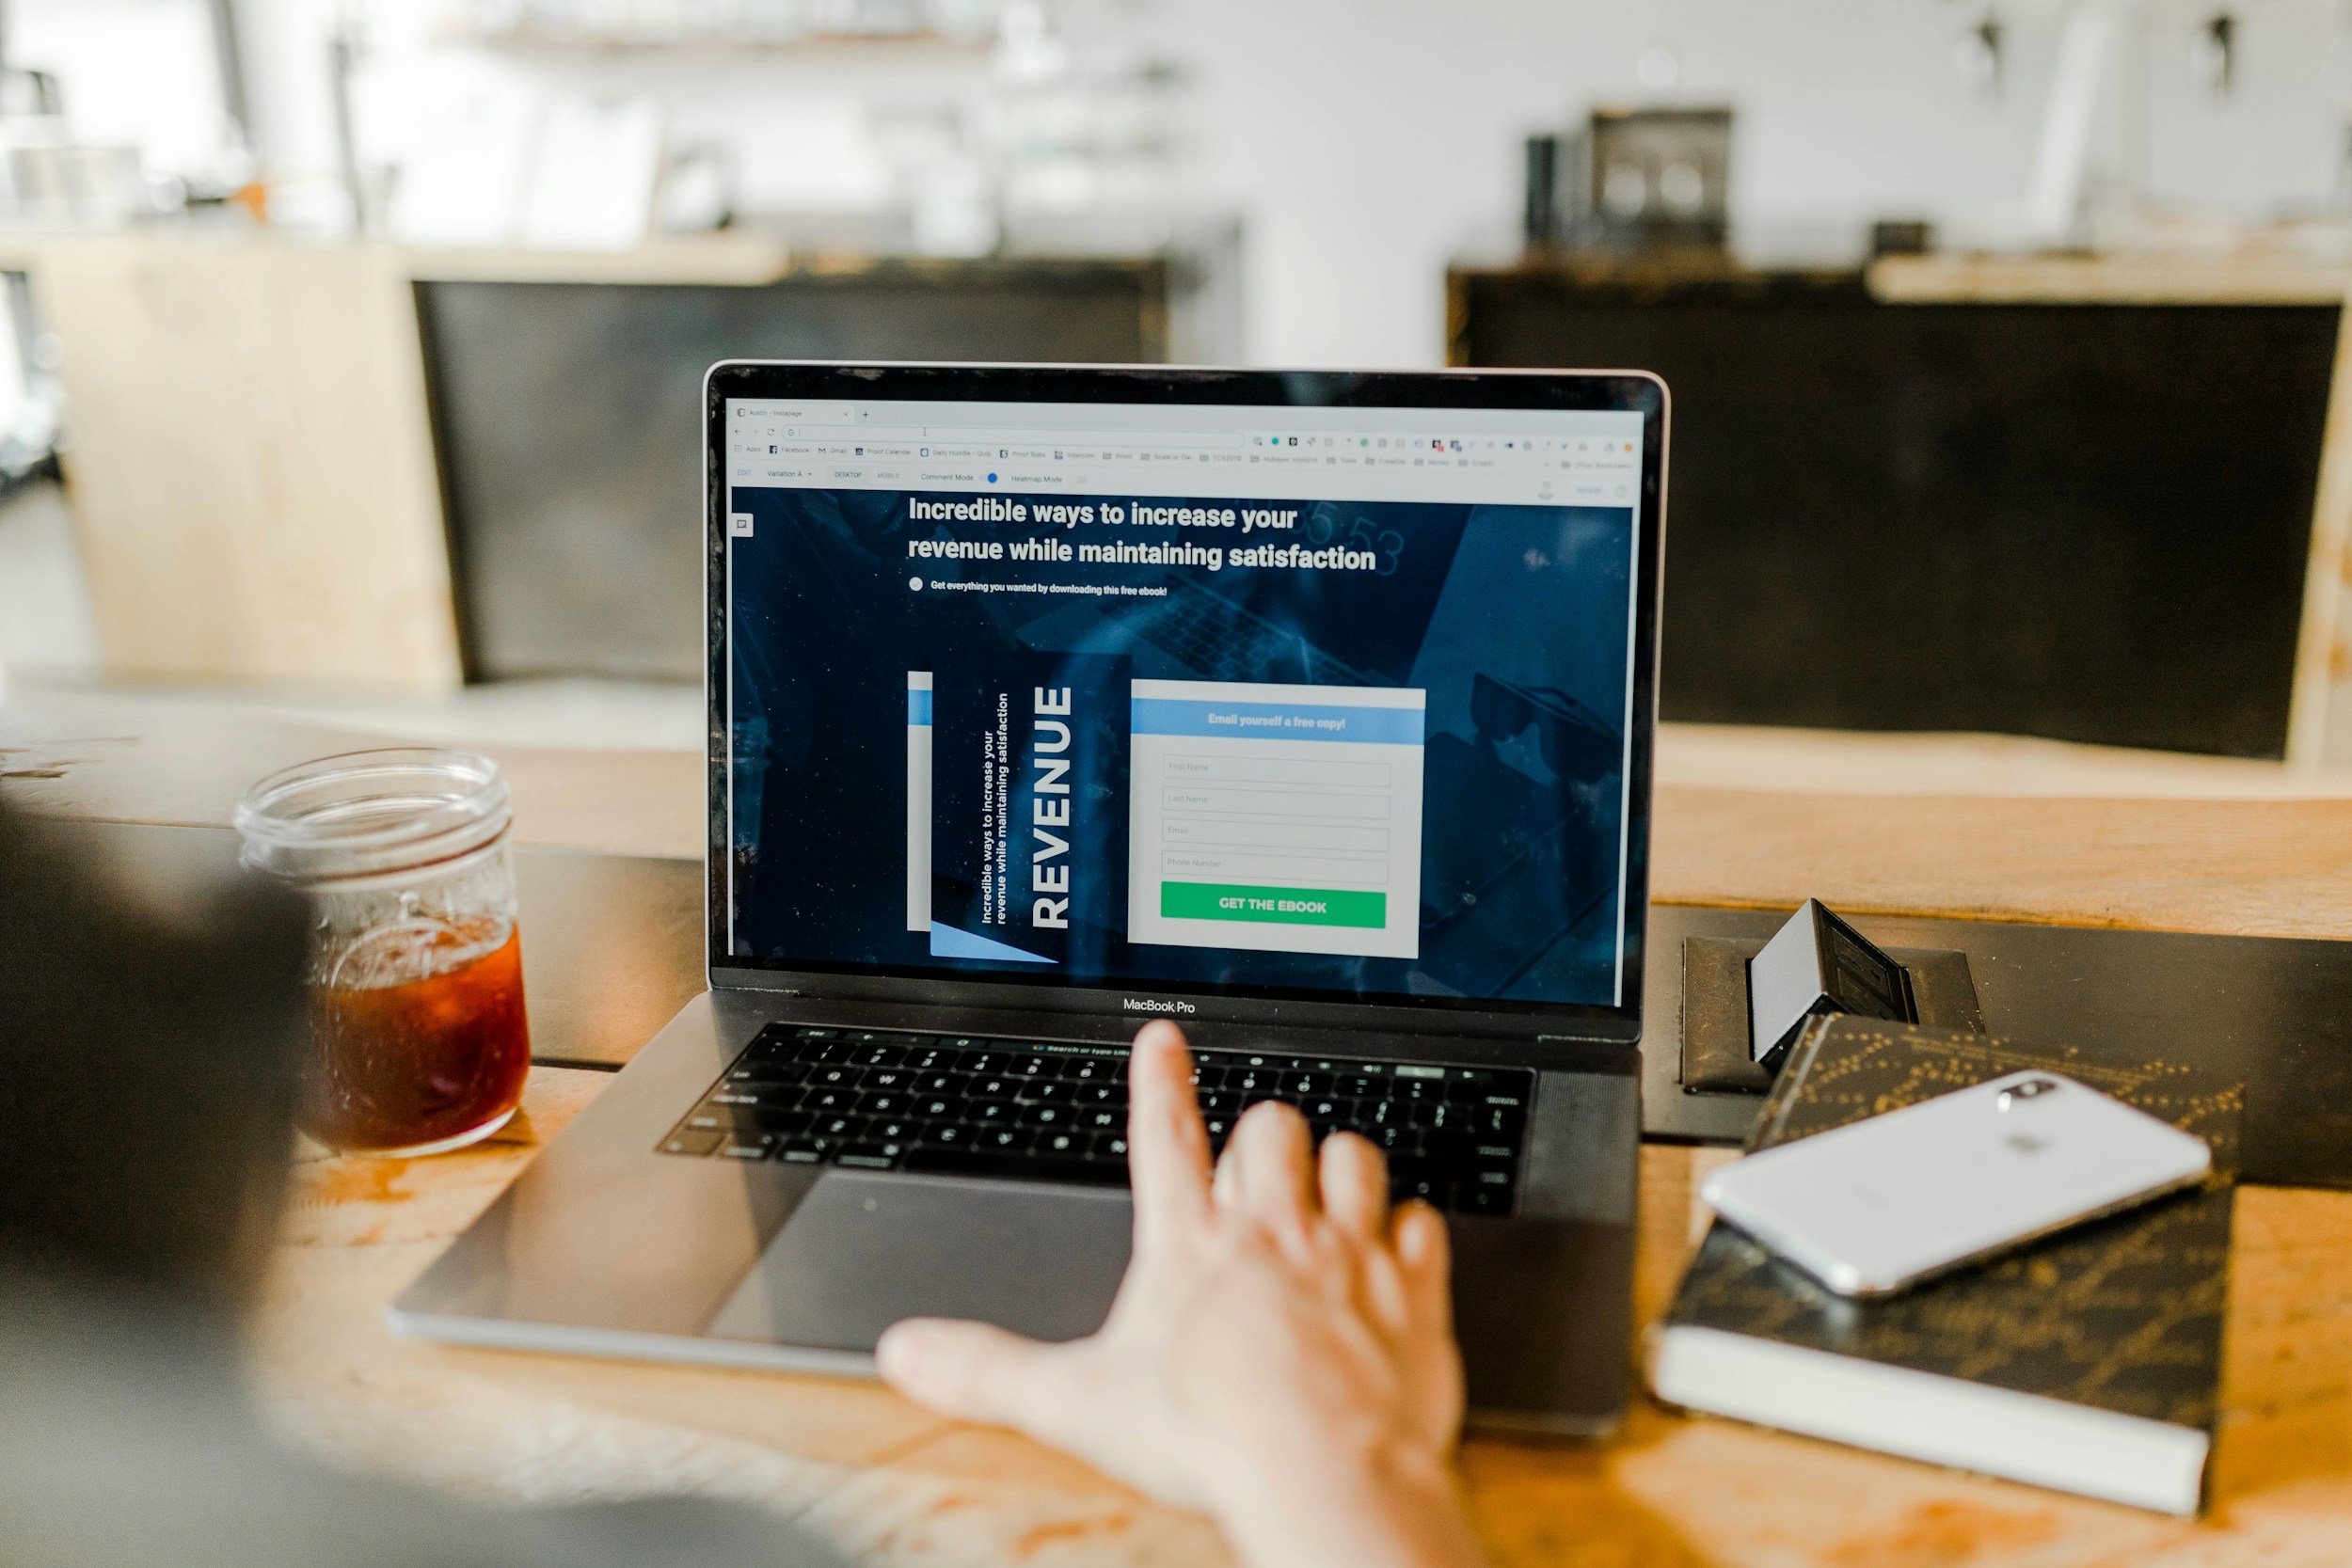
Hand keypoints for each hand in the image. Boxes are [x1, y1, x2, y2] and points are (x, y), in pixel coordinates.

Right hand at [876, 1021, 1486, 1567]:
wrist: (1325, 1471)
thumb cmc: (1211, 1437)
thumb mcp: (1076, 1405)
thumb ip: (988, 1371)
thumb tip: (909, 1352)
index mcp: (1189, 1245)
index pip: (1167, 1135)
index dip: (1160, 1080)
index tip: (1164, 1038)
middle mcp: (1271, 1231)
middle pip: (1269, 1128)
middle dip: (1262, 1131)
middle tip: (1256, 1156)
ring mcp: (1348, 1253)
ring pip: (1352, 1154)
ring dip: (1339, 1164)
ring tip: (1327, 1184)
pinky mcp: (1411, 1289)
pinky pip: (1422, 1222)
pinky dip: (1410, 1227)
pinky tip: (1400, 1242)